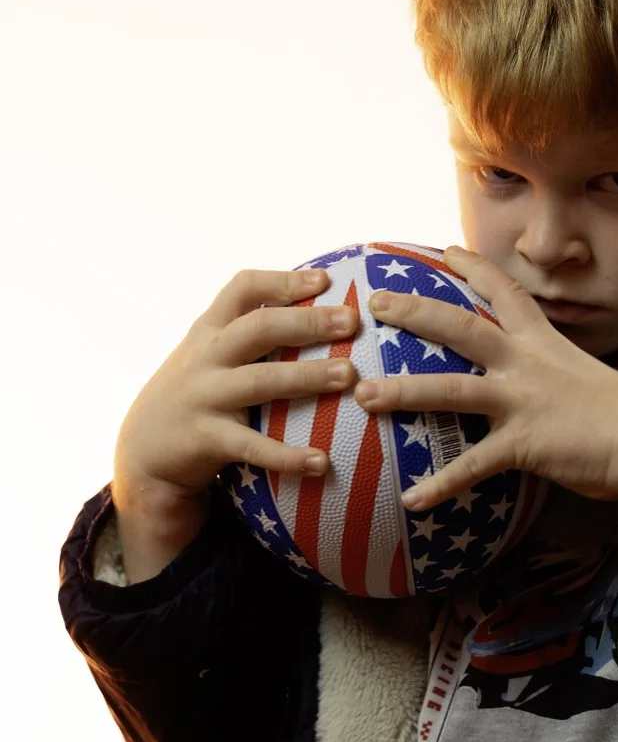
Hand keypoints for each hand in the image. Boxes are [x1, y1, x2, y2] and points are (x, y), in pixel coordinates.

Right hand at [114, 267, 360, 502]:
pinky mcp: (205, 440)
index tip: (325, 280)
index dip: (283, 281)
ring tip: (349, 376)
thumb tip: (318, 307)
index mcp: (210, 330)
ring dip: (308, 377)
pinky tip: (322, 461)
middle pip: (258, 329)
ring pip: (260, 381)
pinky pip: (253, 447)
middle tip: (351, 321)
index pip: (242, 289)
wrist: (142, 453)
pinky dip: (288, 456)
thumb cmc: (197, 393)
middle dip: (307, 322)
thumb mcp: (210, 353)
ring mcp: (203, 397)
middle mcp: (205, 358)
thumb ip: (248, 331)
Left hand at [353, 247, 617, 510]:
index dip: (474, 267)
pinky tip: (413, 501)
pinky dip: (441, 485)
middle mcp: (525, 362)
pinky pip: (472, 466)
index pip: (505, 292)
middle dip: (415, 312)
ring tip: (364, 395)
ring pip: (450, 389)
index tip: (447, 248)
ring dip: (403, 391)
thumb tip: (536, 387)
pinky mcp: (522, 444)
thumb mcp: (582, 374)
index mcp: (542, 341)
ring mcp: (521, 401)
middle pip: (460, 326)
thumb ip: (549, 373)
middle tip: (375, 304)